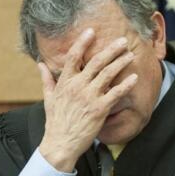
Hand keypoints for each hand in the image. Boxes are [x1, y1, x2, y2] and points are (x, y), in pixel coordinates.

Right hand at [37, 28, 138, 171]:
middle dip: (111, 50)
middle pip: (96, 62)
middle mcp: (77, 87)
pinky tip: (134, 78)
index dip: (82, 42)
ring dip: (121, 63)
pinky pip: (115, 93)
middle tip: (122, 41)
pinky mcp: (99, 109)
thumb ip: (47, 79)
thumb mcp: (48, 98)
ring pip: (108, 74)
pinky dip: (126, 85)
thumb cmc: (55, 122)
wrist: (60, 144)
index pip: (73, 57)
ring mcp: (88, 97)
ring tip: (130, 55)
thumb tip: (40, 64)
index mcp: (64, 83)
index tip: (92, 31)